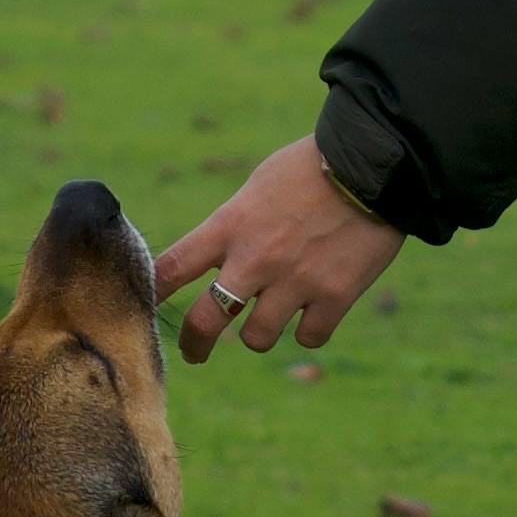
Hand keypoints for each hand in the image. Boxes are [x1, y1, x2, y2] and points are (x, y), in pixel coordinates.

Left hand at [160, 138, 406, 362]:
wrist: (377, 165)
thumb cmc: (312, 167)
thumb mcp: (258, 187)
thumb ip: (234, 225)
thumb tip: (215, 258)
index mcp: (231, 225)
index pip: (171, 268)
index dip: (149, 293)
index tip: (140, 306)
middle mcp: (256, 259)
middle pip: (205, 322)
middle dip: (194, 343)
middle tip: (193, 351)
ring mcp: (296, 281)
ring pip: (256, 338)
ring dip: (259, 331)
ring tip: (270, 317)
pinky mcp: (335, 297)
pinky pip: (308, 338)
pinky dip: (308, 329)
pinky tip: (314, 311)